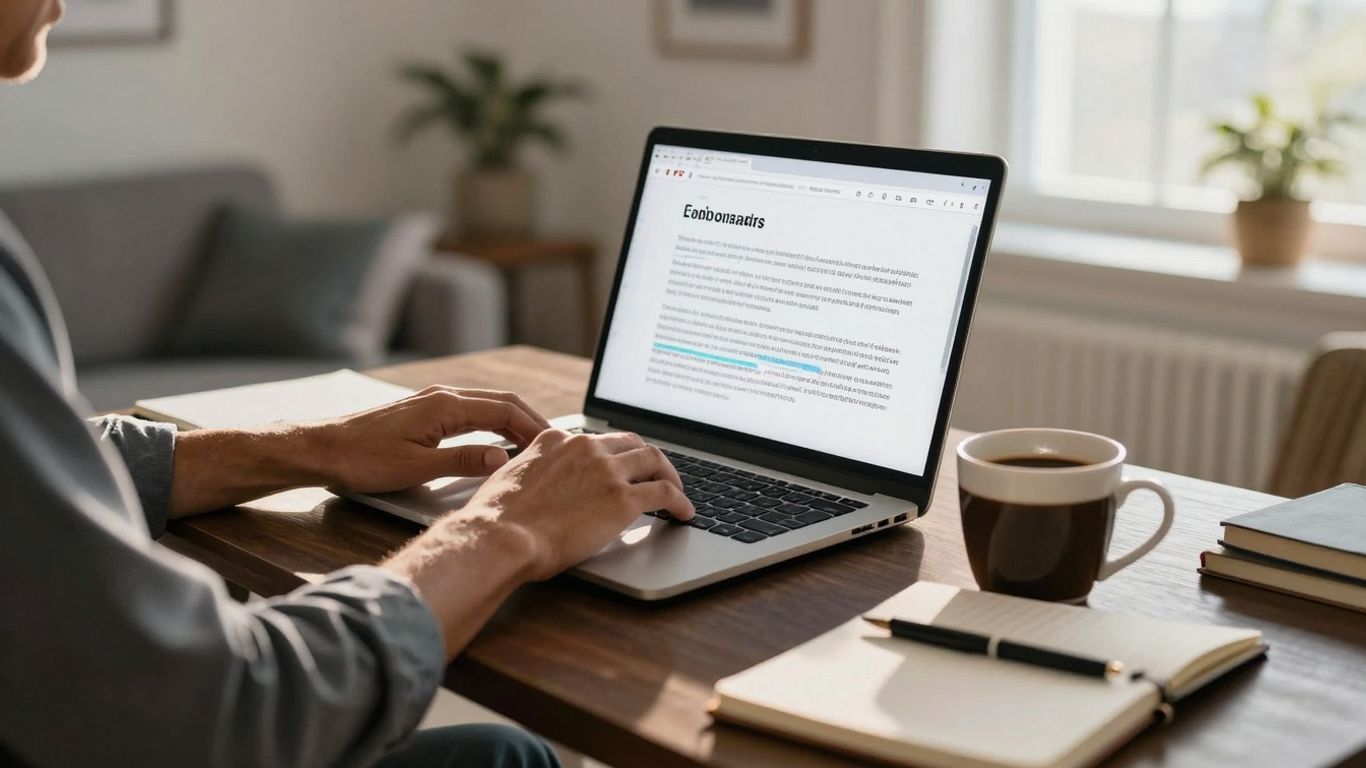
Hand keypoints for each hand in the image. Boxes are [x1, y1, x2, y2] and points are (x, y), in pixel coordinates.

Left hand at [309, 386, 551, 493]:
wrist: (322, 448)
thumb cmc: (363, 460)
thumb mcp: (416, 469)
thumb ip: (462, 462)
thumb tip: (502, 460)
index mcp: (446, 407)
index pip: (505, 411)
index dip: (533, 428)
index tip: (553, 446)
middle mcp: (442, 396)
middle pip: (500, 402)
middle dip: (530, 421)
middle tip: (553, 445)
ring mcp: (432, 401)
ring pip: (486, 405)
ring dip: (512, 421)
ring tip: (531, 443)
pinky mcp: (424, 411)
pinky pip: (469, 410)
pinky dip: (492, 422)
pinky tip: (495, 439)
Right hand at [453, 429, 694, 580]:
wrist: (500, 537)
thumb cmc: (497, 520)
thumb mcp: (509, 479)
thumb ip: (530, 473)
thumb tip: (535, 487)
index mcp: (557, 440)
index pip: (596, 440)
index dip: (612, 454)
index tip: (618, 466)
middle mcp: (585, 447)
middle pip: (630, 442)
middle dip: (647, 458)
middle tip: (656, 474)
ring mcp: (606, 470)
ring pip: (654, 460)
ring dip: (670, 475)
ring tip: (677, 491)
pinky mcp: (622, 498)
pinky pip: (664, 493)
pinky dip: (680, 501)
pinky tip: (684, 513)